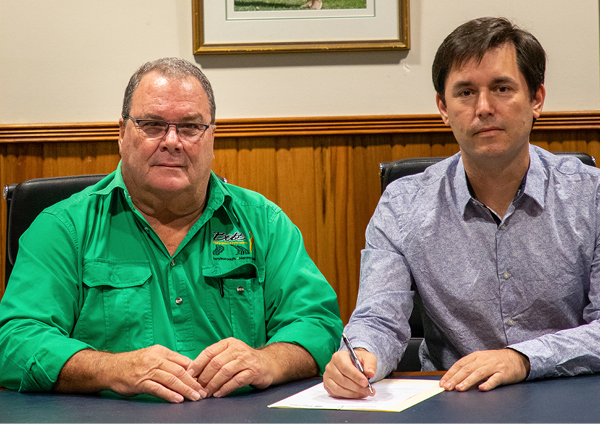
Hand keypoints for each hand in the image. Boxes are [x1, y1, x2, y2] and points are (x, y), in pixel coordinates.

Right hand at [56, 345, 206, 402]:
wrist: (111, 368)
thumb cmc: (134, 364)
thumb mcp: (153, 357)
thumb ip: (169, 362)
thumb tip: (188, 370)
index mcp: (161, 351)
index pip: (183, 361)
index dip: (196, 371)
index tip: (205, 380)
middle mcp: (155, 359)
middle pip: (180, 371)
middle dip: (194, 382)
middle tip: (203, 392)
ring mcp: (148, 370)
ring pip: (171, 379)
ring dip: (185, 389)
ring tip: (195, 397)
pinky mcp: (140, 382)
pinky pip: (158, 388)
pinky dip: (169, 394)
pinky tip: (178, 399)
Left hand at [187, 338, 275, 397]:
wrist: (268, 363)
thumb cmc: (244, 360)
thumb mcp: (230, 353)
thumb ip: (215, 359)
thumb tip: (194, 371)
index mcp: (229, 343)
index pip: (209, 352)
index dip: (197, 364)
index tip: (189, 374)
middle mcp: (238, 349)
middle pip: (216, 363)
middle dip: (204, 377)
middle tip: (198, 387)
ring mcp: (246, 360)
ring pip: (225, 372)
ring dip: (213, 384)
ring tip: (206, 392)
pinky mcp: (253, 371)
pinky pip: (236, 381)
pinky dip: (225, 388)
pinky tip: (219, 393)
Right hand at [323, 348, 376, 398]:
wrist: (353, 363)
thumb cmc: (359, 360)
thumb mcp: (367, 357)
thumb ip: (370, 364)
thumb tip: (370, 373)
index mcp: (338, 356)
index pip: (345, 367)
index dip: (356, 376)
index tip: (365, 382)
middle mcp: (330, 366)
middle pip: (342, 380)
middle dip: (357, 387)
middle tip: (368, 390)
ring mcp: (327, 376)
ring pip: (338, 389)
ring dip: (353, 393)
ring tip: (364, 393)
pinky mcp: (327, 385)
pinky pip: (336, 394)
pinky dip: (347, 396)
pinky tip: (356, 394)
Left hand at [440, 348, 529, 391]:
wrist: (518, 358)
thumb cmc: (496, 361)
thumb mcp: (482, 360)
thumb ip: (470, 368)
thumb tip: (455, 379)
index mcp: (476, 356)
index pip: (460, 364)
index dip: (450, 373)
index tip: (443, 382)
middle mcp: (483, 360)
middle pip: (467, 369)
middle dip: (455, 378)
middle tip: (447, 387)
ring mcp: (494, 366)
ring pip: (479, 373)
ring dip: (468, 381)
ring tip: (460, 388)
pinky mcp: (504, 374)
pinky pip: (495, 379)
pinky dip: (488, 383)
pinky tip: (482, 388)